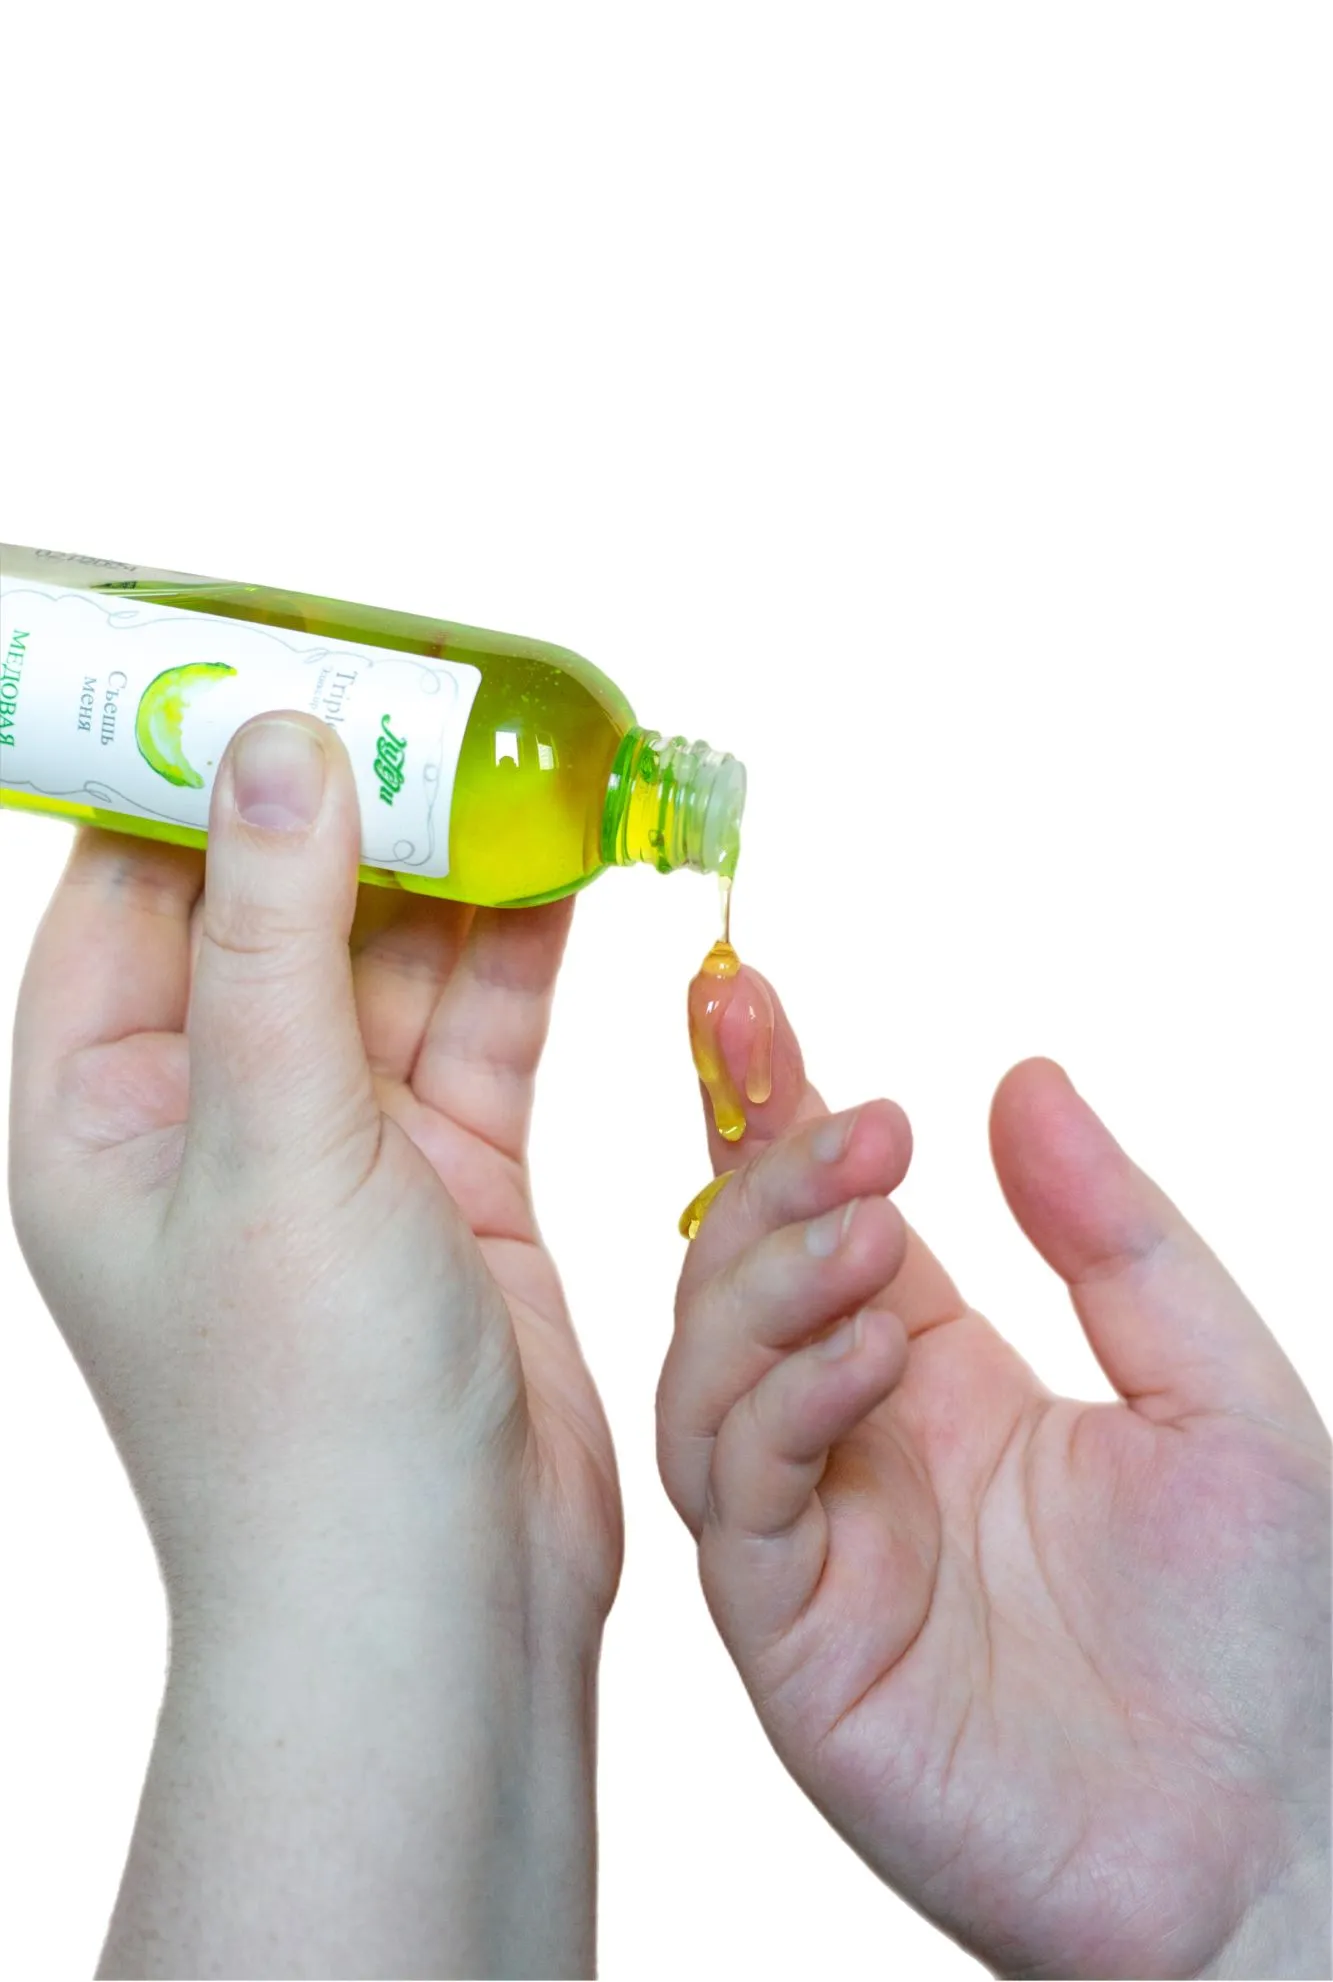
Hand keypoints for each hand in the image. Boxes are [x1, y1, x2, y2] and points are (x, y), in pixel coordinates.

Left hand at [10, 712, 619, 1975]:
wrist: (435, 1613)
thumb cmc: (307, 1414)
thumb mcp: (275, 1142)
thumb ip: (278, 935)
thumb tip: (280, 741)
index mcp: (105, 1106)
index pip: (132, 881)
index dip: (198, 762)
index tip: (282, 652)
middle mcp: (213, 1115)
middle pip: (281, 904)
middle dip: (363, 800)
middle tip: (444, 688)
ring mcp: (338, 1148)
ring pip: (395, 961)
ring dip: (459, 867)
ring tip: (528, 753)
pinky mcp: (451, 1182)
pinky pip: (483, 1031)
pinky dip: (526, 952)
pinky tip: (573, 867)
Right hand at [658, 976, 1329, 1979]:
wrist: (1280, 1843)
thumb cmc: (1268, 1632)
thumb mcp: (1215, 1383)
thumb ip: (1113, 1235)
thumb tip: (1023, 1077)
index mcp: (938, 1376)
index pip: (818, 1217)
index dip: (771, 1106)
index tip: (747, 995)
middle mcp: (854, 1446)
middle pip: (739, 1280)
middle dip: (769, 1180)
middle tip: (856, 1120)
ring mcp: (816, 1545)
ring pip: (708, 1379)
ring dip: (764, 1282)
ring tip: (865, 1224)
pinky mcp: (796, 1643)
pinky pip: (744, 1502)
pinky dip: (783, 1404)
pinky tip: (870, 1354)